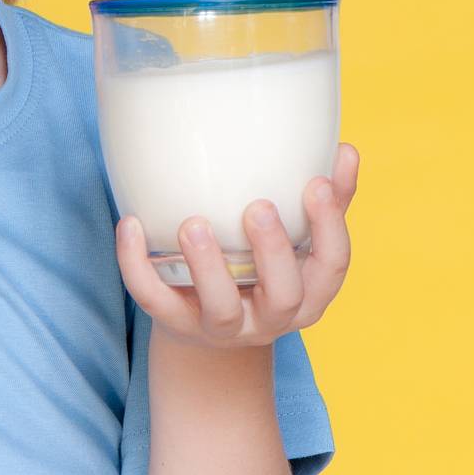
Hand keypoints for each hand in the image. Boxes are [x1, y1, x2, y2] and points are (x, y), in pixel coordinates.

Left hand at [115, 142, 359, 349]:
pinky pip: (154, 301)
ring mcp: (223, 326)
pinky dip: (137, 266)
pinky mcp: (176, 324)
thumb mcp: (297, 241)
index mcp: (307, 291)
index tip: (317, 183)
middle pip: (284, 295)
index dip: (330, 227)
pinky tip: (129, 224)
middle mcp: (271, 316)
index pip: (332, 265)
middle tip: (258, 207)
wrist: (206, 325)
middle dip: (273, 251)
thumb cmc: (260, 267)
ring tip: (194, 224)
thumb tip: (345, 148)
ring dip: (208, 267)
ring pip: (220, 309)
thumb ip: (325, 201)